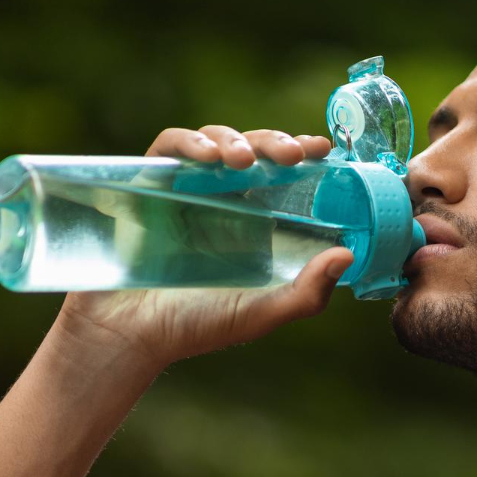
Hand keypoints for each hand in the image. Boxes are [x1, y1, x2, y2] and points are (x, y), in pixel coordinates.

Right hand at [54, 126, 350, 371]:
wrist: (130, 335)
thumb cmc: (197, 326)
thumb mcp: (262, 313)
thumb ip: (307, 294)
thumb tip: (347, 255)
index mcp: (255, 220)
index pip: (285, 176)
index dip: (304, 156)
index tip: (324, 149)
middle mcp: (223, 198)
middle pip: (255, 149)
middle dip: (275, 143)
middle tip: (293, 154)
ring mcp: (185, 187)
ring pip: (216, 140)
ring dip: (234, 140)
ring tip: (243, 161)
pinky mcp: (149, 183)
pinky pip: (170, 148)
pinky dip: (189, 143)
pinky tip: (207, 157)